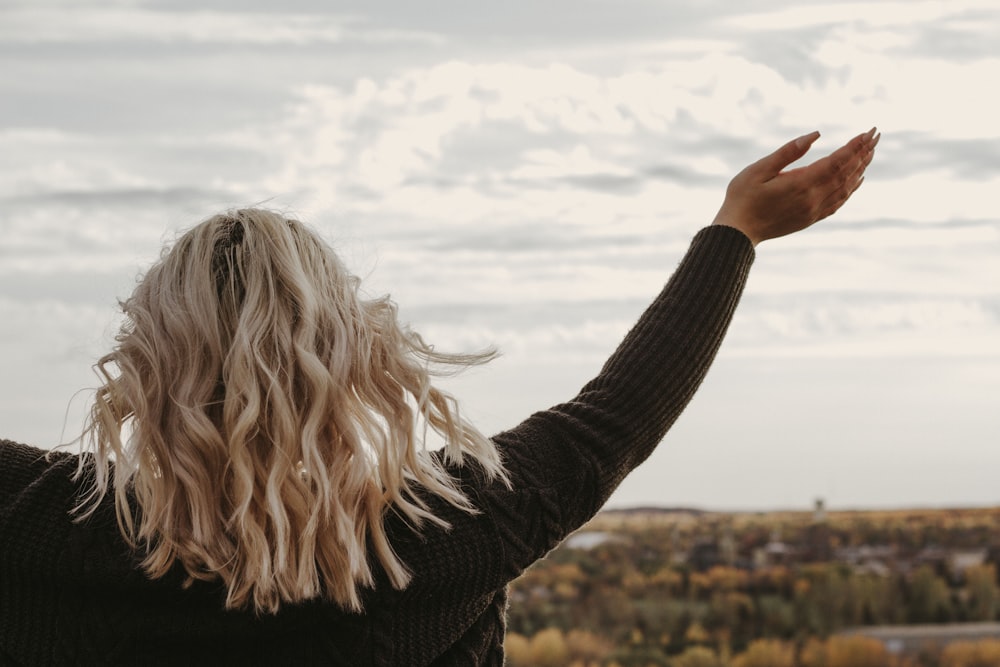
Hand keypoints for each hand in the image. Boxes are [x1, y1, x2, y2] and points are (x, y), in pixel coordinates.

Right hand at [712, 128, 878, 245]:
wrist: (737, 233)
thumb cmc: (742, 197)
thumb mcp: (759, 169)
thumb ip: (788, 152)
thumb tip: (815, 135)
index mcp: (801, 183)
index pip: (838, 160)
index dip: (855, 145)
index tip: (868, 131)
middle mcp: (813, 198)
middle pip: (847, 172)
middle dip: (864, 152)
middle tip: (877, 135)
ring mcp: (813, 210)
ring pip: (846, 187)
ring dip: (861, 168)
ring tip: (871, 152)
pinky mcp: (810, 218)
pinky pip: (839, 202)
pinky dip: (852, 189)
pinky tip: (858, 179)